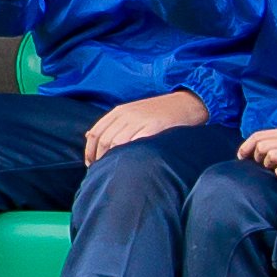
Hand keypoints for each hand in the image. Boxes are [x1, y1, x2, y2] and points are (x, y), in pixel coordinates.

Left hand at [81, 88, 207, 163]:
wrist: (186, 103)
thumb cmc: (158, 112)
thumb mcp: (132, 112)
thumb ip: (112, 123)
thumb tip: (89, 136)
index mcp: (119, 111)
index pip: (96, 133)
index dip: (90, 151)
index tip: (91, 164)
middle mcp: (126, 115)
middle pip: (104, 140)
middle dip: (99, 158)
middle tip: (101, 172)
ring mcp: (140, 120)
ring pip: (117, 143)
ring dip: (111, 159)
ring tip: (113, 172)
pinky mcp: (154, 127)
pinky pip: (135, 143)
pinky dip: (129, 155)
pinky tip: (129, 165)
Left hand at [242, 125, 276, 183]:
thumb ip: (273, 142)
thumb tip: (251, 150)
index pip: (258, 135)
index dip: (245, 146)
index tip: (241, 157)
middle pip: (262, 146)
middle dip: (257, 158)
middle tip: (262, 164)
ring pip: (271, 156)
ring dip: (268, 165)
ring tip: (274, 168)